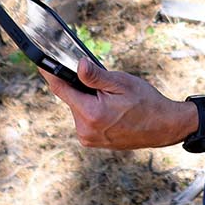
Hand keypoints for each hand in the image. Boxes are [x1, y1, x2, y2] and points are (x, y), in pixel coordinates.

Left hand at [41, 58, 196, 149]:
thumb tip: (77, 65)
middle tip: (105, 85)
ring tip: (113, 100)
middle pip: (71, 98)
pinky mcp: (92, 142)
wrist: (163, 127)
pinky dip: (93, 110)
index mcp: (91, 114)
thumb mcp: (121, 83)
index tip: (41, 62)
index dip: (50, 73)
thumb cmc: (146, 103)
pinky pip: (85, 119)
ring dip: (88, 100)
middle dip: (81, 87)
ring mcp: (88, 138)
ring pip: (79, 109)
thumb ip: (95, 76)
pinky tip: (111, 110)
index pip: (61, 89)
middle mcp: (85, 130)